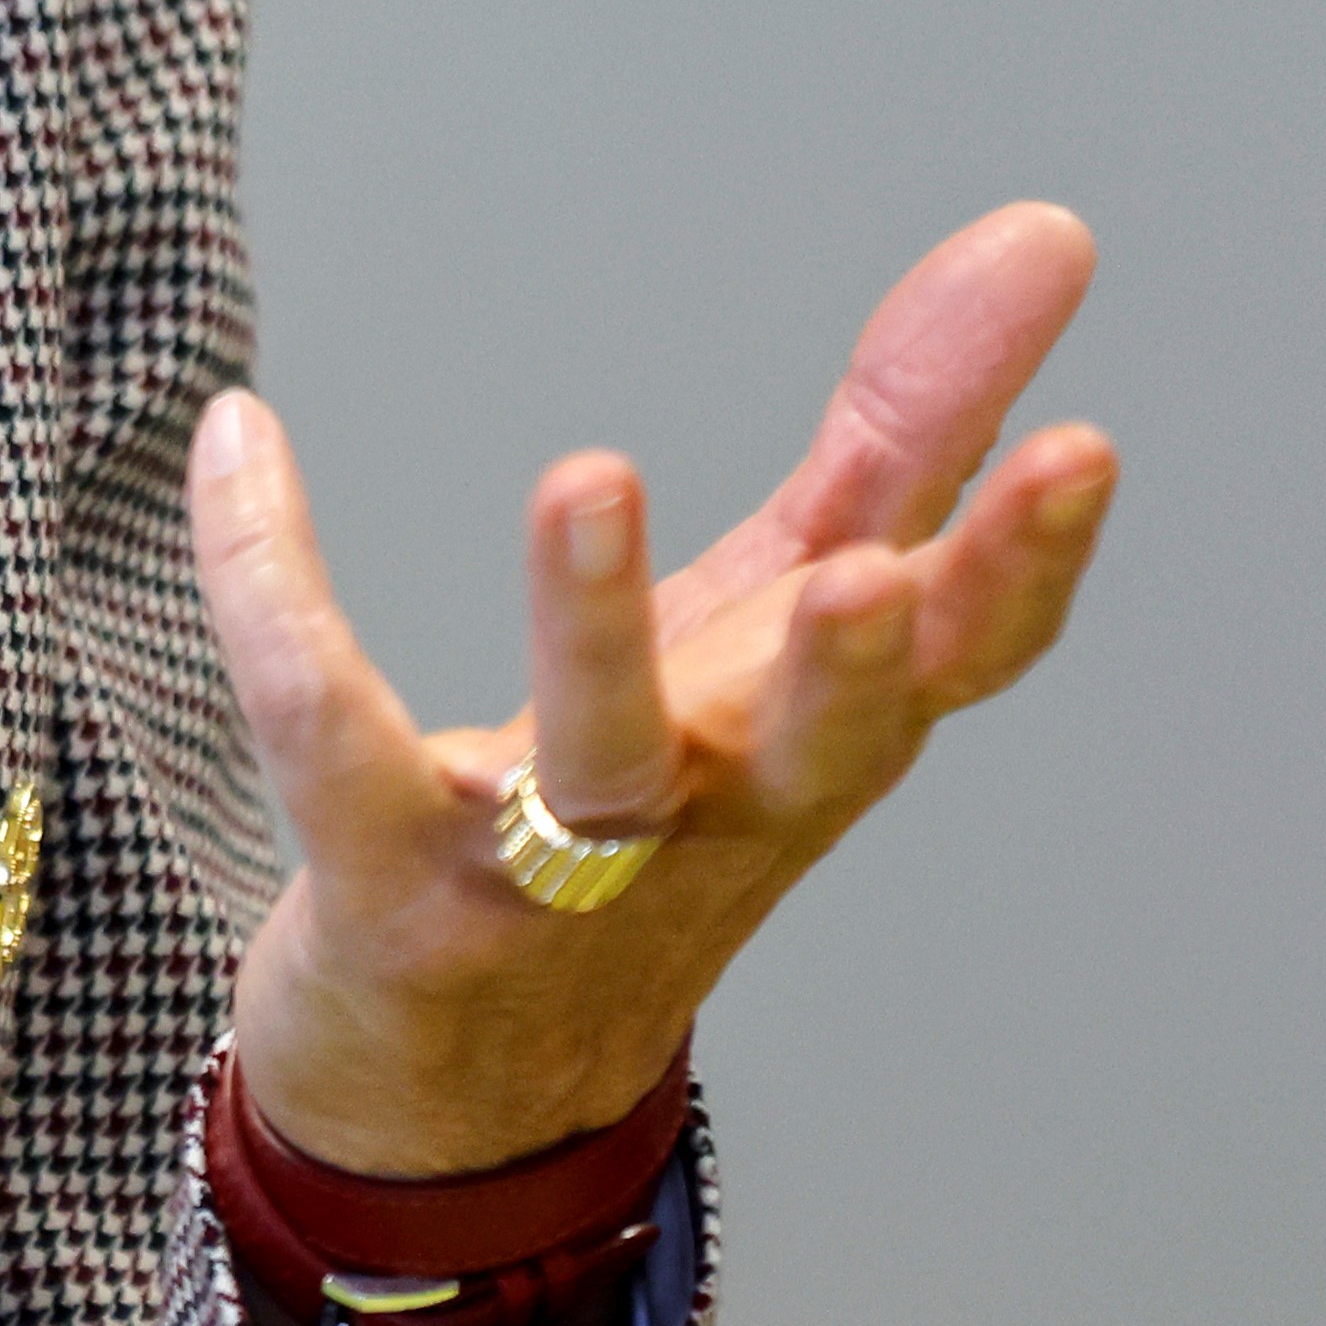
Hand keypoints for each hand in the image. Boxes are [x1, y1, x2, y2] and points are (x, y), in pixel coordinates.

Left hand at [186, 203, 1116, 1181]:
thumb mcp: (780, 618)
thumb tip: (1046, 230)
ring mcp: (555, 873)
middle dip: (859, 668)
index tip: (1083, 450)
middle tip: (874, 574)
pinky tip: (242, 442)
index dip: (1024, 574)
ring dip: (593, 629)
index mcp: (817, 740)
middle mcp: (714, 816)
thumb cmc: (657, 816)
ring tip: (587, 476)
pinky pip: (332, 738)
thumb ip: (906, 434)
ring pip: (592, 767)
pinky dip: (276, 587)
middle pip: (820, 753)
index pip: (960, 668)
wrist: (460, 1095)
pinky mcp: (392, 889)